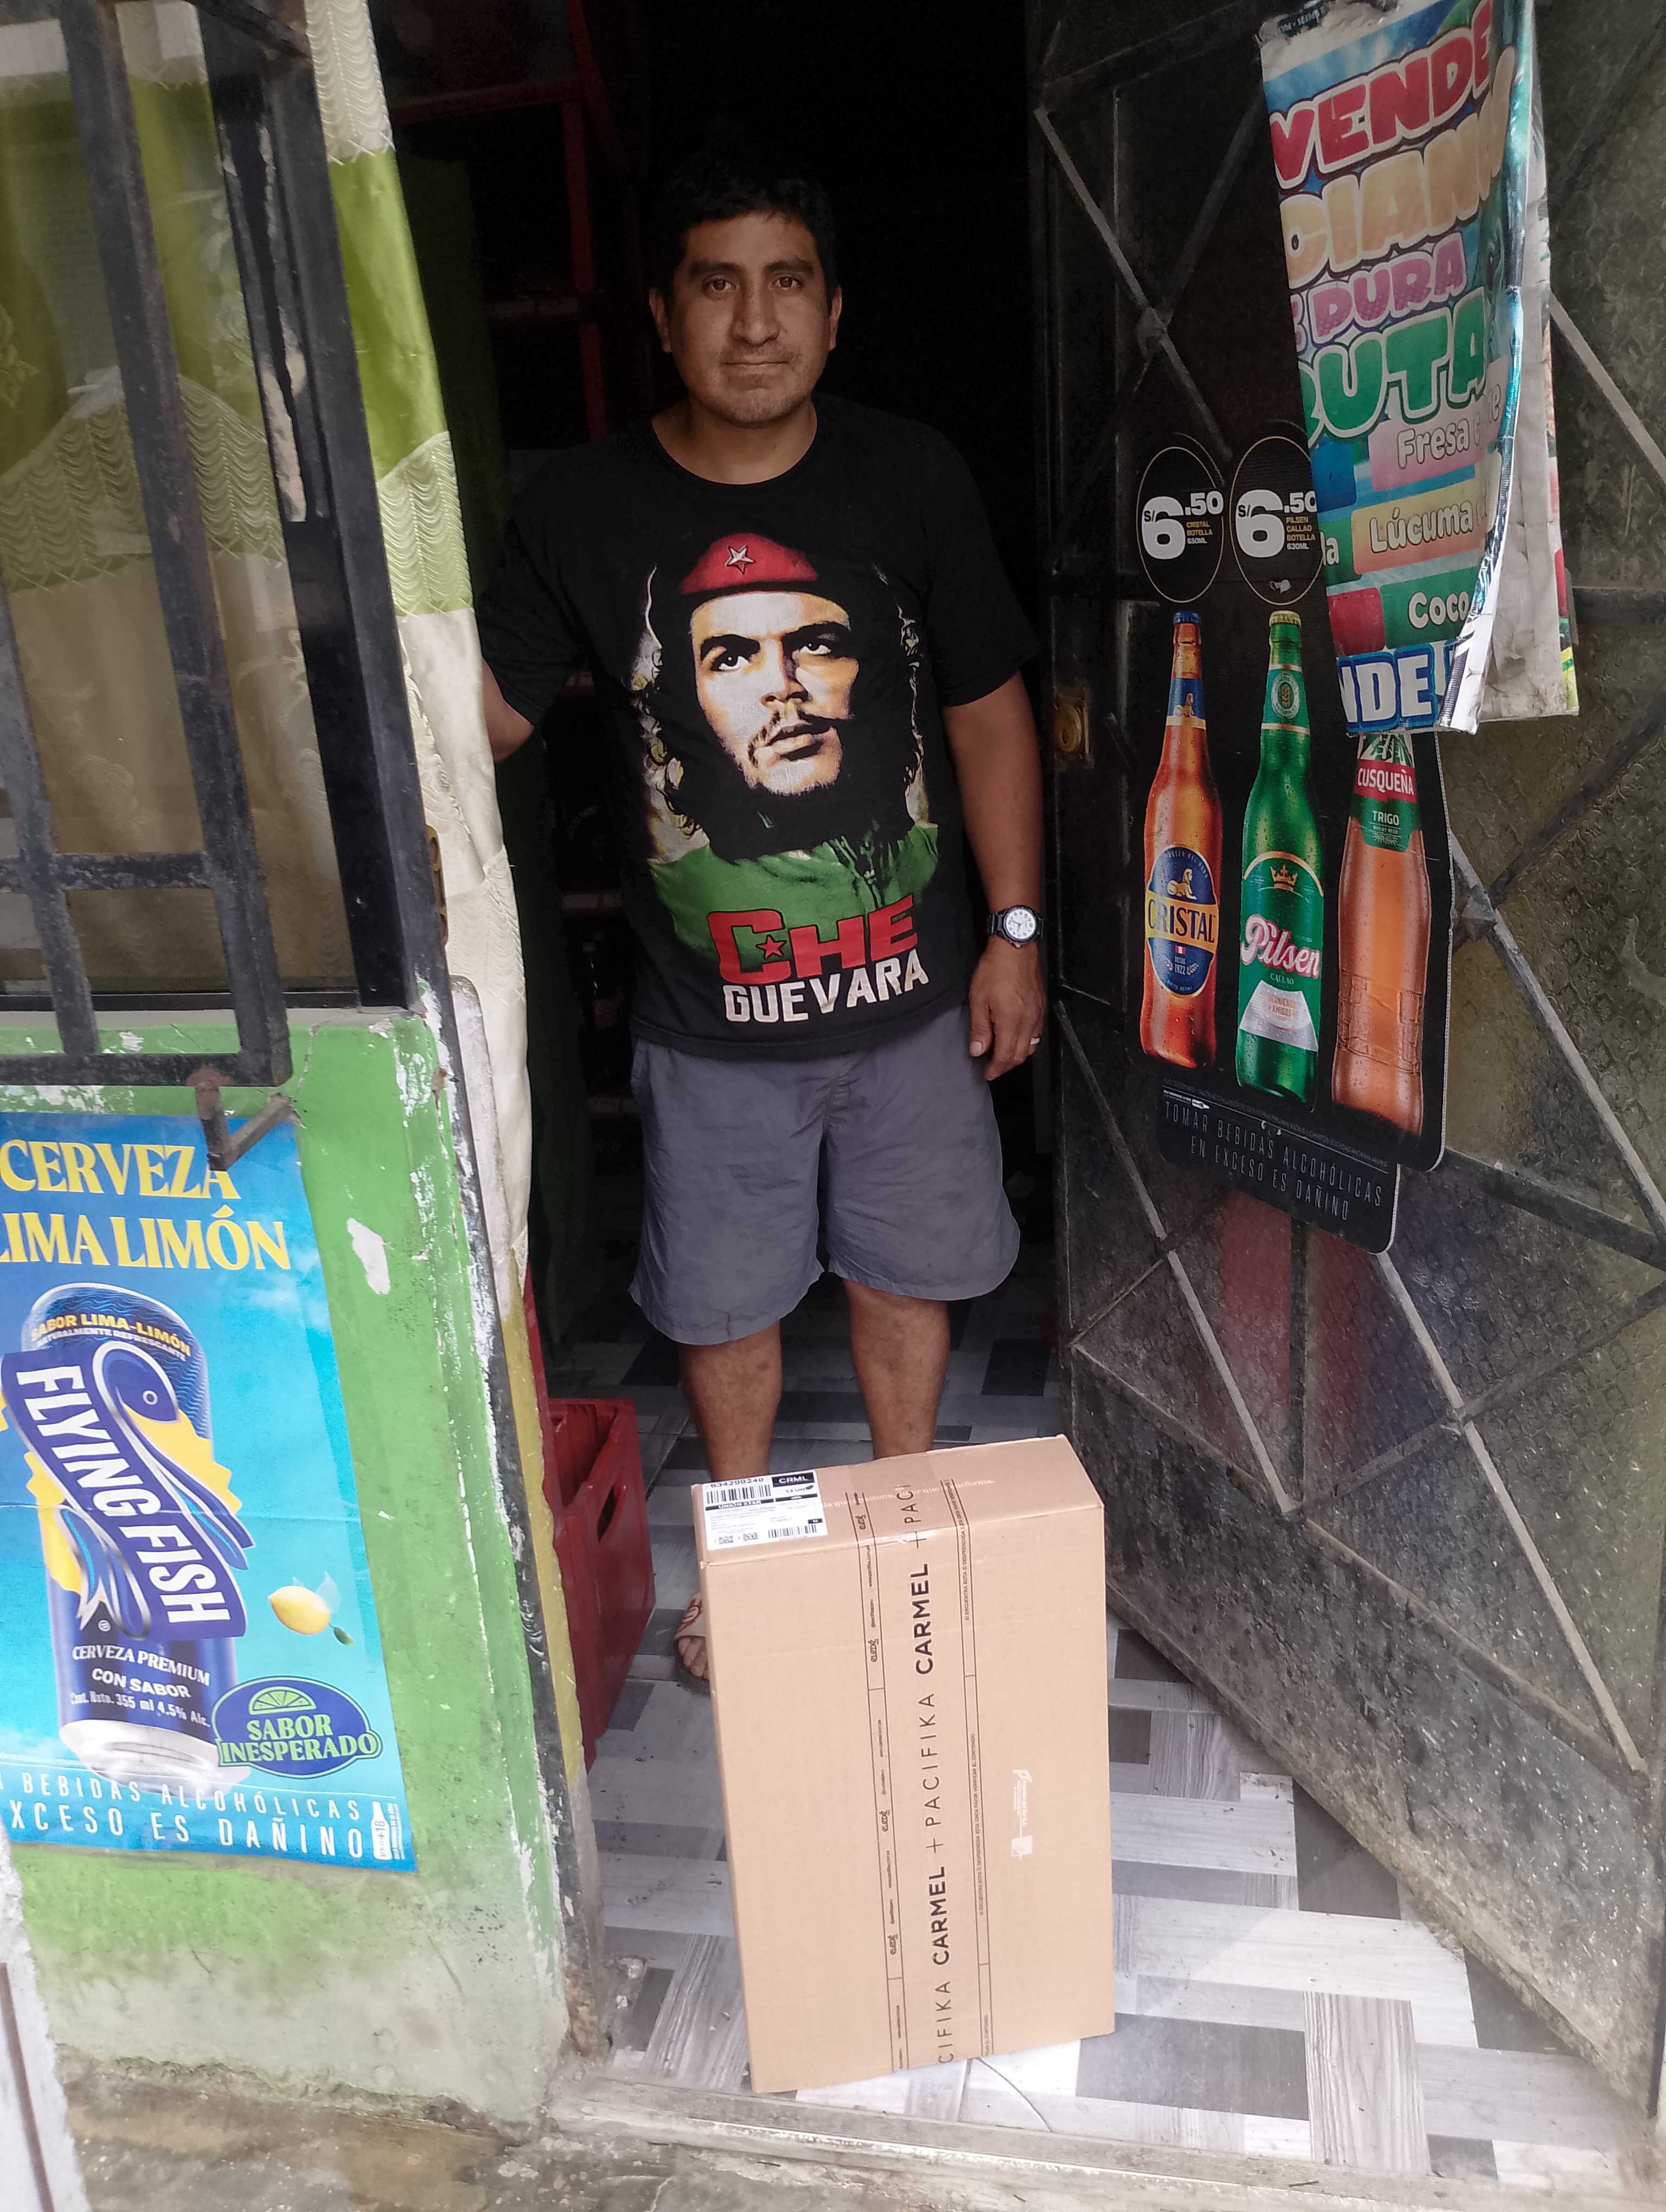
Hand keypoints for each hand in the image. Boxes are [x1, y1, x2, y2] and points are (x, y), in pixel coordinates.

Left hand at [968, 940, 1045, 1080]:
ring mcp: (1037, 1015)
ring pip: (1031, 1047)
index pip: (1005, 1056)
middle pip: (1020, 1056)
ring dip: (1016, 1056)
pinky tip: (1016, 1038)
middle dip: (1006, 1066)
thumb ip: (979, 1028)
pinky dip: (1026, 1043)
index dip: (995, 1069)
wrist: (1016, 946)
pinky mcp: (1041, 1007)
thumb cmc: (995, 969)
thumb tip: (978, 1051)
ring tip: (1002, 1055)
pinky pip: (1036, 1034)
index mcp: (1011, 1022)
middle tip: (992, 1068)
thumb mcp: (978, 999)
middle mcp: (1028, 1022)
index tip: (986, 1074)